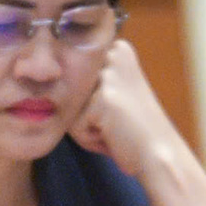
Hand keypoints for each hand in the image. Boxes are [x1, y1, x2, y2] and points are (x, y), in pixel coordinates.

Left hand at [68, 40, 180, 180]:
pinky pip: (75, 127)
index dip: (90, 104)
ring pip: (69, 108)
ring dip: (86, 128)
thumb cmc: (132, 131)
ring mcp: (109, 75)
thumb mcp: (110, 94)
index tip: (117, 110)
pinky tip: (114, 137)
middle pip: (69, 90)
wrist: (159, 156)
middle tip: (116, 122)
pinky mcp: (104, 98)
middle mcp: (114, 54)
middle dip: (85, 115)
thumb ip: (85, 83)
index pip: (74, 77)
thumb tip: (45, 83)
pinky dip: (89, 140)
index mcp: (117, 49)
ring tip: (114, 130)